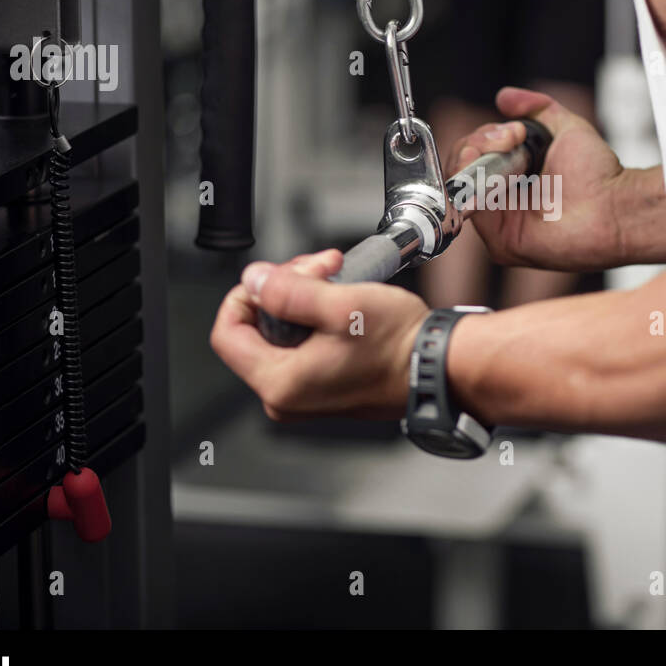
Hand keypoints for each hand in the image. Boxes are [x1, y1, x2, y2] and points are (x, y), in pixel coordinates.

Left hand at [209, 249, 428, 420]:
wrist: (438, 367)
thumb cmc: (399, 346)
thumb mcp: (340, 305)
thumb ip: (287, 291)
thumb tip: (253, 281)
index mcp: (280, 383)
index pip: (227, 333)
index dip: (245, 295)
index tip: (273, 276)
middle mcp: (287, 398)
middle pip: (257, 329)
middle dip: (286, 288)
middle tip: (321, 268)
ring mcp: (305, 396)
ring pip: (281, 333)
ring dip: (305, 296)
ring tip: (337, 276)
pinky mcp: (323, 388)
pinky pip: (302, 346)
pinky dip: (317, 317)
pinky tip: (343, 298)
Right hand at [446, 87, 626, 271]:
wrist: (614, 207)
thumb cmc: (599, 177)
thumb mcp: (565, 128)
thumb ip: (537, 107)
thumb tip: (505, 97)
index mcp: (514, 179)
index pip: (476, 154)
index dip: (485, 137)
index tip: (514, 131)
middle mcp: (502, 201)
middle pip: (462, 166)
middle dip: (478, 143)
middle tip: (509, 139)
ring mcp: (498, 222)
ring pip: (460, 184)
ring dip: (477, 159)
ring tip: (506, 150)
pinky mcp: (499, 240)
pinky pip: (470, 208)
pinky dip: (478, 184)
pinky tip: (498, 173)